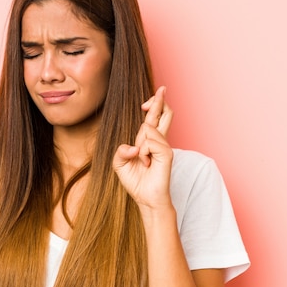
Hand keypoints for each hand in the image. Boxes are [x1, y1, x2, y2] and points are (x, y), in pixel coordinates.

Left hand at [113, 86, 173, 209]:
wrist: (145, 198)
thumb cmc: (135, 181)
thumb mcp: (119, 164)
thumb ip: (120, 151)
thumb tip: (133, 146)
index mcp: (148, 141)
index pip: (153, 118)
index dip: (153, 105)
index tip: (150, 98)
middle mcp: (158, 141)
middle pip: (163, 114)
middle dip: (160, 100)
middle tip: (162, 88)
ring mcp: (164, 147)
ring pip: (151, 127)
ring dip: (140, 143)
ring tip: (142, 160)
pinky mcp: (167, 154)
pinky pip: (152, 142)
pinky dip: (144, 151)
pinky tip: (146, 162)